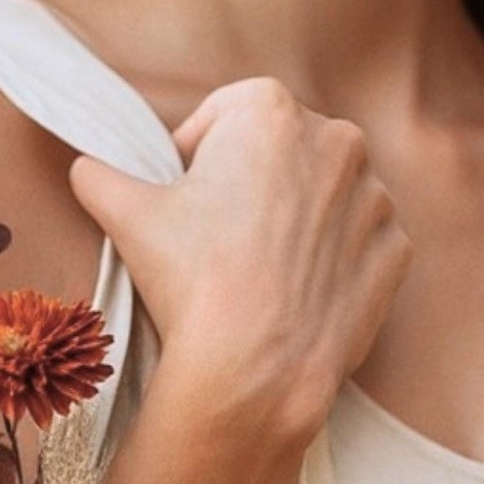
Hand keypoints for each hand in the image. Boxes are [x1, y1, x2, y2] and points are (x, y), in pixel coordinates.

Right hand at [68, 77, 411, 443]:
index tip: (186, 205)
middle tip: (221, 247)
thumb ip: (101, 176)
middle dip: (253, 192)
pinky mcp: (395, 252)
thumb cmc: (193, 284)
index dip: (198, 162)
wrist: (255, 372)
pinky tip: (300, 296)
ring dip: (298, 227)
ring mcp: (374, 198)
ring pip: (325, 202)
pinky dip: (336, 266)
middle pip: (281, 159)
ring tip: (262, 276)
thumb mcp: (127, 217)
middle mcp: (336, 141)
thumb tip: (87, 170)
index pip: (226, 121)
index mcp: (271, 110)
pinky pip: (361, 248)